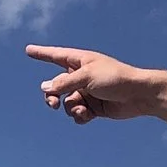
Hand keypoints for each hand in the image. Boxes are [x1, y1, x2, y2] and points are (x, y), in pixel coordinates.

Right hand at [25, 45, 157, 123]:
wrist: (138, 95)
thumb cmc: (115, 78)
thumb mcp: (86, 77)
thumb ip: (64, 82)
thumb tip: (44, 88)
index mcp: (80, 61)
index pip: (55, 56)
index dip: (41, 53)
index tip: (28, 50)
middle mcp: (81, 76)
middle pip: (56, 86)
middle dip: (52, 96)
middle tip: (53, 104)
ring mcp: (86, 92)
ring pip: (66, 103)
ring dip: (72, 108)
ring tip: (83, 108)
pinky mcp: (93, 107)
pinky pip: (77, 113)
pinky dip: (80, 116)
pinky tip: (88, 115)